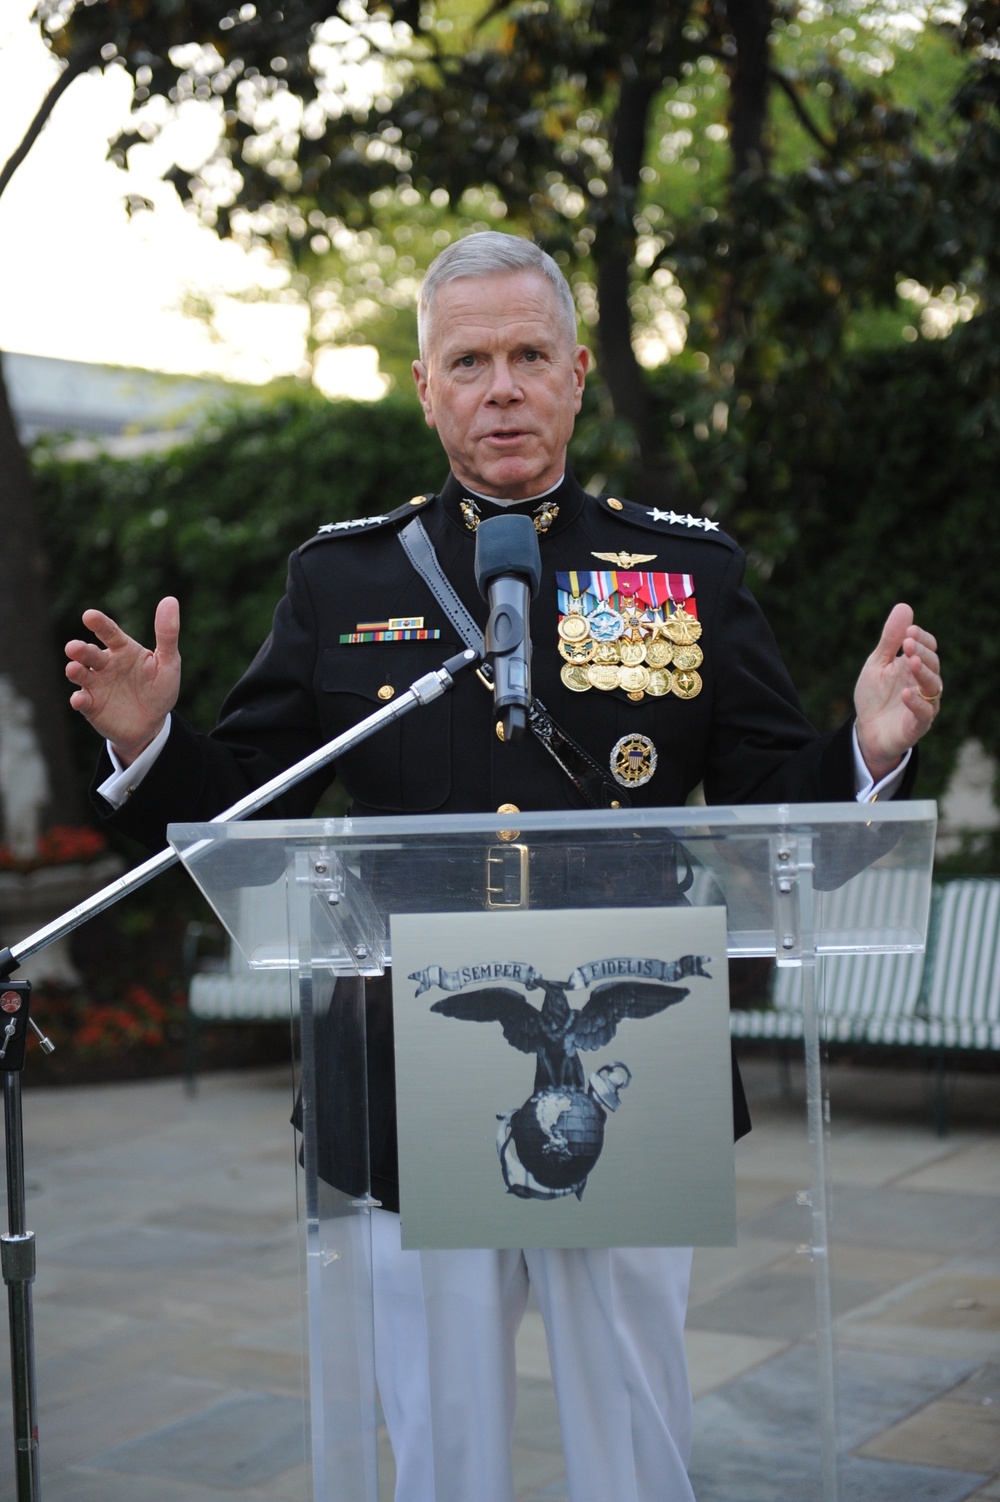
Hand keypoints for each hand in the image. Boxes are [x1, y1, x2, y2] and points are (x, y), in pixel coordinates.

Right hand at [65, 597, 180, 766]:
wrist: (152, 725)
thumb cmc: (159, 689)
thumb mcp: (168, 662)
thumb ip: (167, 634)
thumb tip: (170, 600)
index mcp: (123, 650)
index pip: (110, 633)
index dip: (100, 624)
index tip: (89, 615)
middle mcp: (105, 664)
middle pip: (90, 653)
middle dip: (80, 650)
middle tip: (73, 647)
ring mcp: (96, 685)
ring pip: (81, 674)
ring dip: (74, 670)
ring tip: (73, 668)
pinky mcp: (91, 706)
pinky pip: (82, 701)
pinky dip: (79, 700)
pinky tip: (80, 699)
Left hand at [854, 603, 941, 782]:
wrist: (866, 731)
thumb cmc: (874, 696)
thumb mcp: (877, 664)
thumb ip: (890, 639)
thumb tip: (904, 606)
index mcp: (914, 666)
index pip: (928, 647)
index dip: (921, 639)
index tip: (909, 631)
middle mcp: (923, 683)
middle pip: (932, 664)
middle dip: (921, 652)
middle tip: (907, 644)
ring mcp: (923, 704)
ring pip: (933, 686)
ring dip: (923, 673)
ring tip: (911, 662)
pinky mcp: (917, 725)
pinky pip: (923, 713)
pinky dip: (916, 703)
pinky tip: (906, 692)